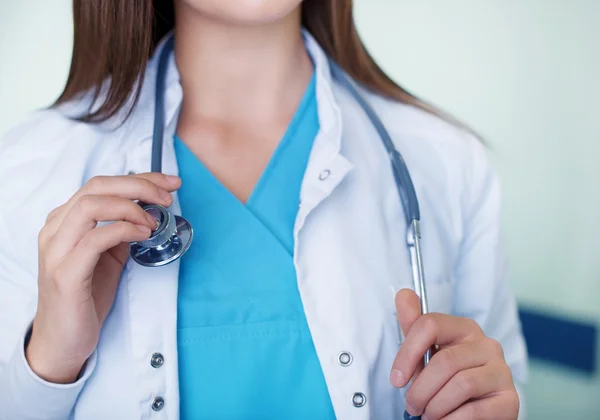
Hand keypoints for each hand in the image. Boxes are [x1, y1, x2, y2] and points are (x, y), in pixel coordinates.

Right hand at [26, 173, 180, 383]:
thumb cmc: (86, 296)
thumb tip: (150, 210)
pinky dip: (124, 230)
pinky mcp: (66, 273)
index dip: (140, 178)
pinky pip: (95, 239)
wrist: (63, 340)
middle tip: (168, 197)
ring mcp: (57, 250)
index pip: (101, 183)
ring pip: (91, 205)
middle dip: (140, 186)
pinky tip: (143, 235)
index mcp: (64, 221)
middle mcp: (55, 229)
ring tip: (154, 221)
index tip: (170, 183)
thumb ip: (120, 230)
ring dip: (131, 207)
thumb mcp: (108, 256)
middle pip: (97, 187)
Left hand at [390, 289, 518, 419]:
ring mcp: (502, 371)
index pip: (430, 325)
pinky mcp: (510, 399)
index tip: (396, 379)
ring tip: (429, 415)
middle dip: (420, 389)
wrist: (476, 413)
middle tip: (412, 405)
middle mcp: (487, 345)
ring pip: (460, 385)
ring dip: (435, 406)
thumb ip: (413, 326)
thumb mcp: (425, 354)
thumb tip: (403, 294)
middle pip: (444, 361)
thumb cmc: (446, 382)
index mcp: (464, 328)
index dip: (407, 354)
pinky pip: (474, 410)